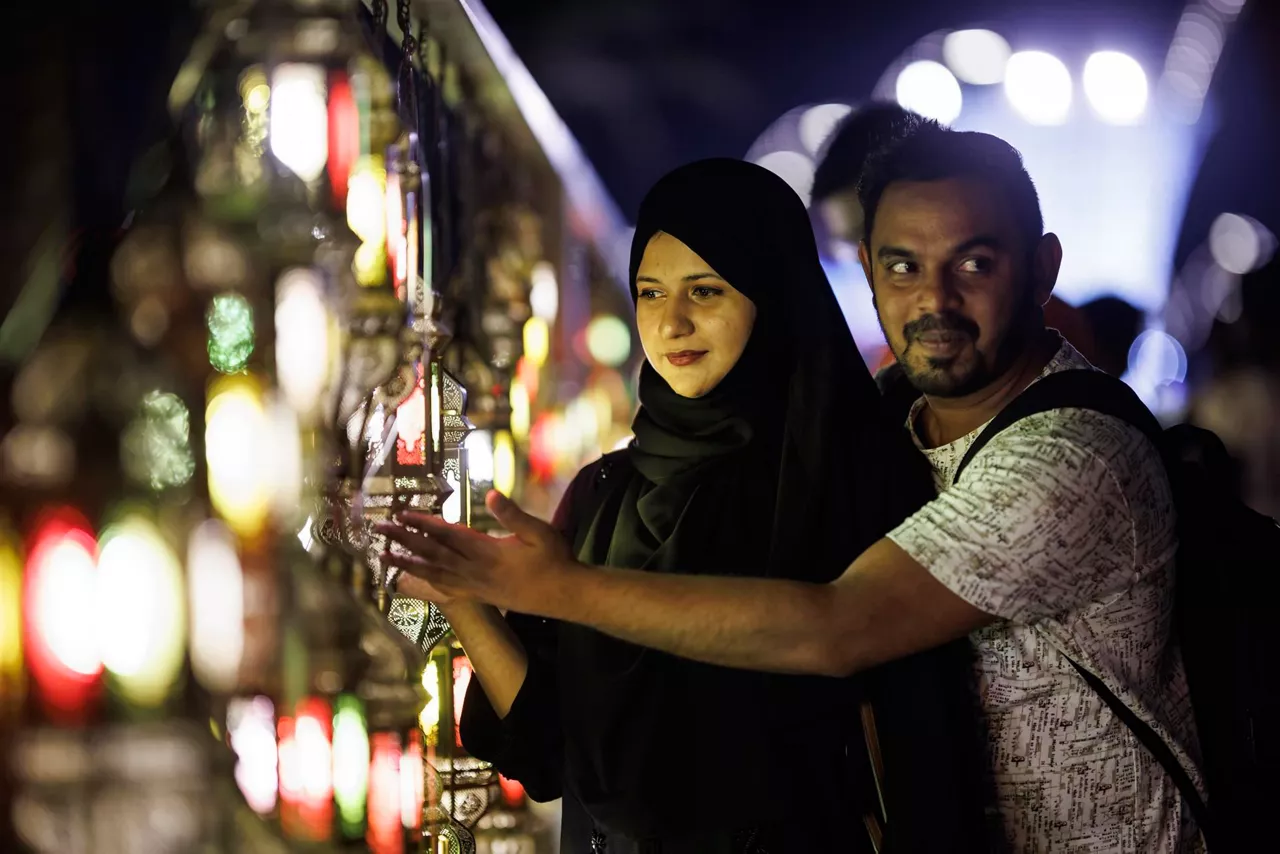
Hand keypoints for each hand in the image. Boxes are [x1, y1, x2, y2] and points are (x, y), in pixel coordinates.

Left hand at [375, 490, 577, 614]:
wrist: (565, 595)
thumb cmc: (555, 560)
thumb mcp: (540, 532)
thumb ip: (513, 515)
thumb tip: (491, 494)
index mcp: (488, 552)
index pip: (448, 535)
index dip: (422, 524)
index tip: (401, 514)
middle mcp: (476, 571)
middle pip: (433, 554)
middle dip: (405, 540)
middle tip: (380, 529)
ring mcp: (476, 586)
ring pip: (435, 574)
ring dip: (408, 564)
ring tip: (385, 556)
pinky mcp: (479, 596)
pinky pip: (446, 589)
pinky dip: (426, 583)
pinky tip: (413, 580)